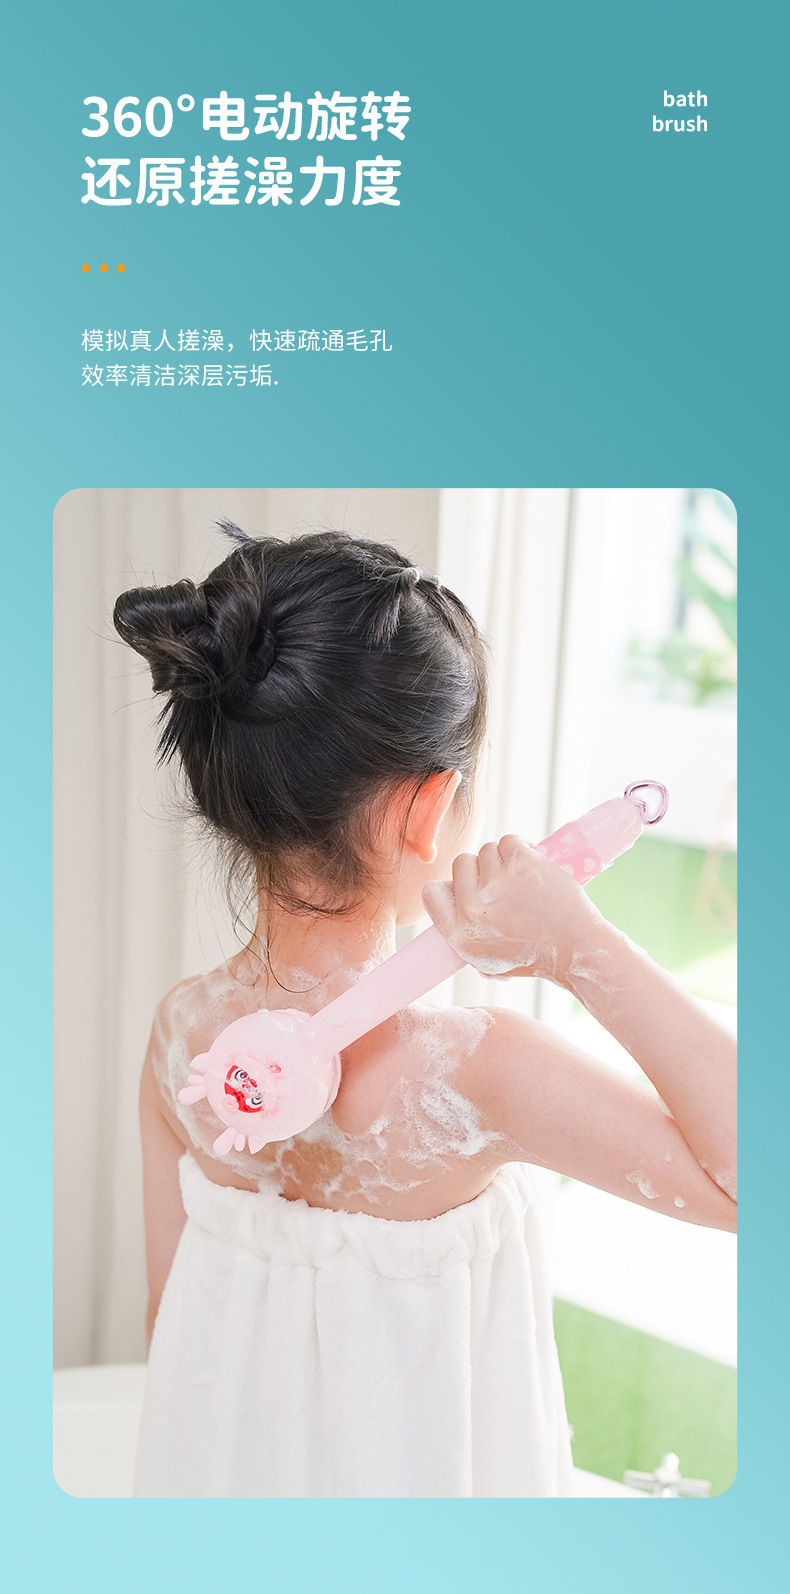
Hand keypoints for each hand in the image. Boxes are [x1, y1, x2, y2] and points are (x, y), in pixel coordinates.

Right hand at [421, 833, 603, 985]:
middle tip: (505, 885)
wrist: (576, 950)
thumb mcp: (487, 962)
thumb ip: (466, 936)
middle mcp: (472, 908)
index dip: (448, 886)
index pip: (431, 893)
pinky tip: (534, 865)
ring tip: (525, 878)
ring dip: (505, 859)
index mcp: (459, 934)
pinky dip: (523, 848)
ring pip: (487, 850)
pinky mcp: (521, 862)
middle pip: (461, 863)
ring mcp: (496, 882)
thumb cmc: (537, 956)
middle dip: (482, 870)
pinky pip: (510, 841)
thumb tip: (458, 907)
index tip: (468, 888)